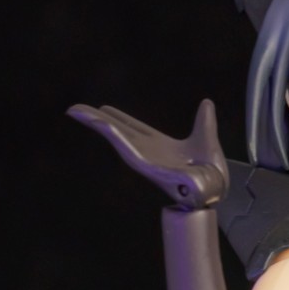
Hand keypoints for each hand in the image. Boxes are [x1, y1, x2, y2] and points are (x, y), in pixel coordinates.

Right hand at [66, 98, 228, 208]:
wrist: (214, 186)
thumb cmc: (210, 171)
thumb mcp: (205, 137)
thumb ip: (204, 121)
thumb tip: (206, 103)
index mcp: (158, 144)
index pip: (132, 127)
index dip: (118, 117)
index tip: (103, 108)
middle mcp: (147, 151)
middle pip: (117, 130)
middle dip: (96, 119)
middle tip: (76, 108)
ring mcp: (143, 158)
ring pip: (114, 135)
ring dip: (94, 122)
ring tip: (75, 110)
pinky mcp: (144, 164)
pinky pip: (124, 145)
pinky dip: (110, 132)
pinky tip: (97, 120)